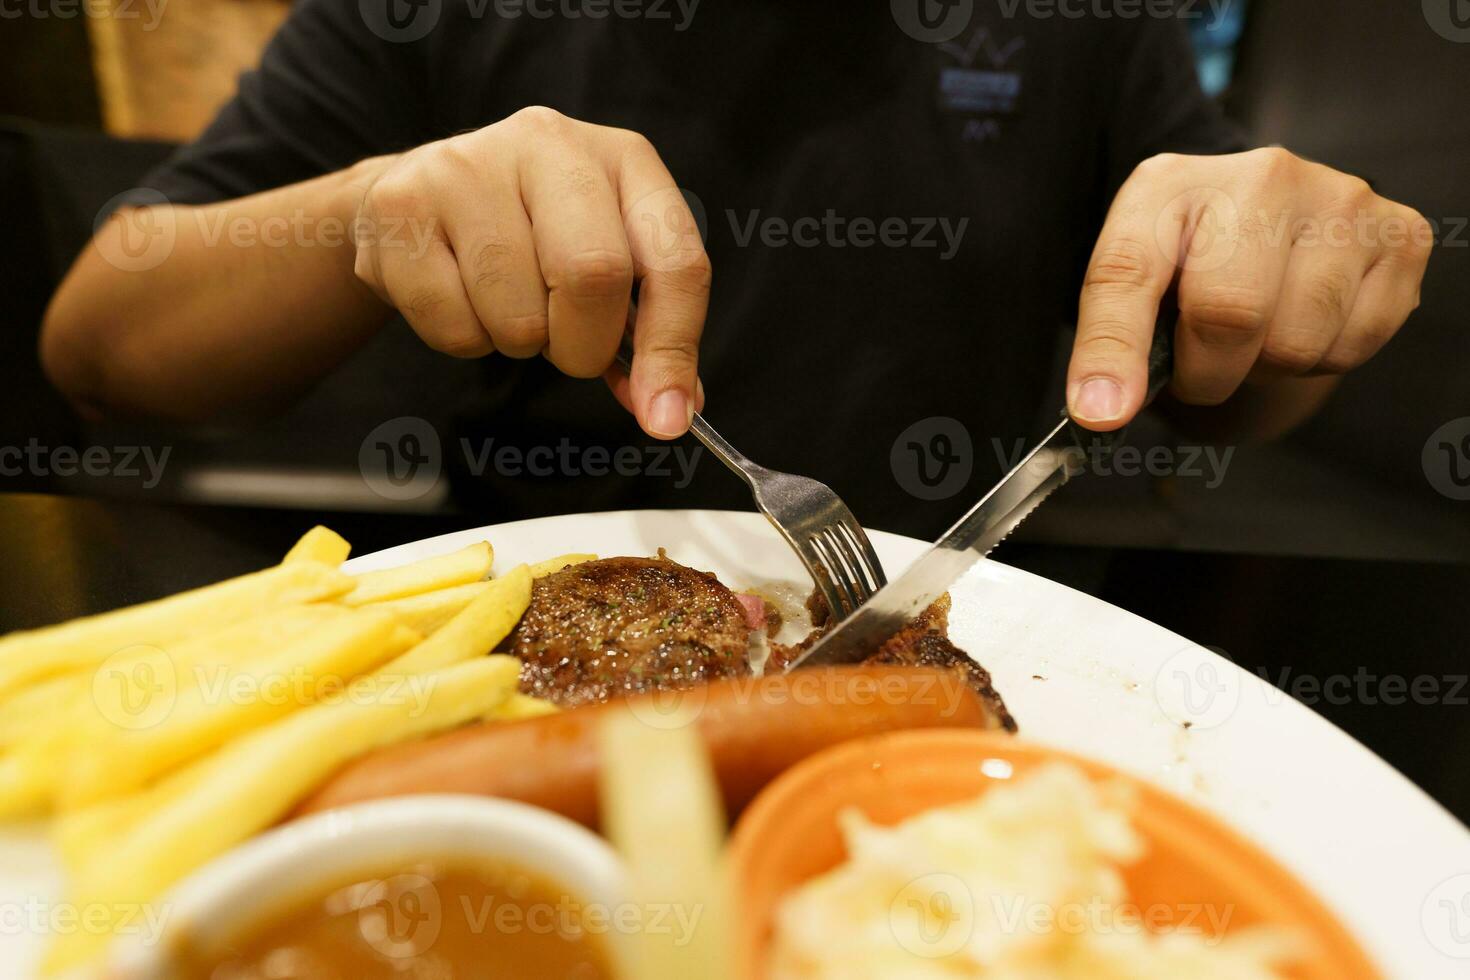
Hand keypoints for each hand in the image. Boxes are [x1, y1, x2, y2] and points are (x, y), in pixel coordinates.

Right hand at [352, 106, 709, 438]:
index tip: (666, 417)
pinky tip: (457, 295)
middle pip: (594, 276)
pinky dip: (464, 341)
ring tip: (502, 302)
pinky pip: (453, 326)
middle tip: (565, 348)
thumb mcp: (604, 261)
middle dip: (584, 346)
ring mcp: (468, 166)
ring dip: (519, 342)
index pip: (675, 259)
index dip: (674, 347)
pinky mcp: (402, 204)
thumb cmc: (529, 238)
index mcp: (623, 159)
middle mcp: (550, 142)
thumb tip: (669, 409)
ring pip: (519, 314)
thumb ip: (645, 331)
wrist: (416, 203)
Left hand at [1067, 148, 1433, 430]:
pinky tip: (1305, 317)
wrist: (1268, 227)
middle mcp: (1262, 176)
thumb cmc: (1191, 259)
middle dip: (1208, 370)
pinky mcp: (1400, 237)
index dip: (1114, 351)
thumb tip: (1103, 411)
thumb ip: (1109, 341)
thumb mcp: (1131, 283)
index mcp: (1170, 183)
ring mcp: (1342, 200)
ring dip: (1266, 367)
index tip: (1103, 411)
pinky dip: (1322, 358)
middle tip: (1201, 357)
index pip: (1129, 273)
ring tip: (1258, 326)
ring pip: (1297, 346)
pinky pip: (1352, 347)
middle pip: (1230, 317)